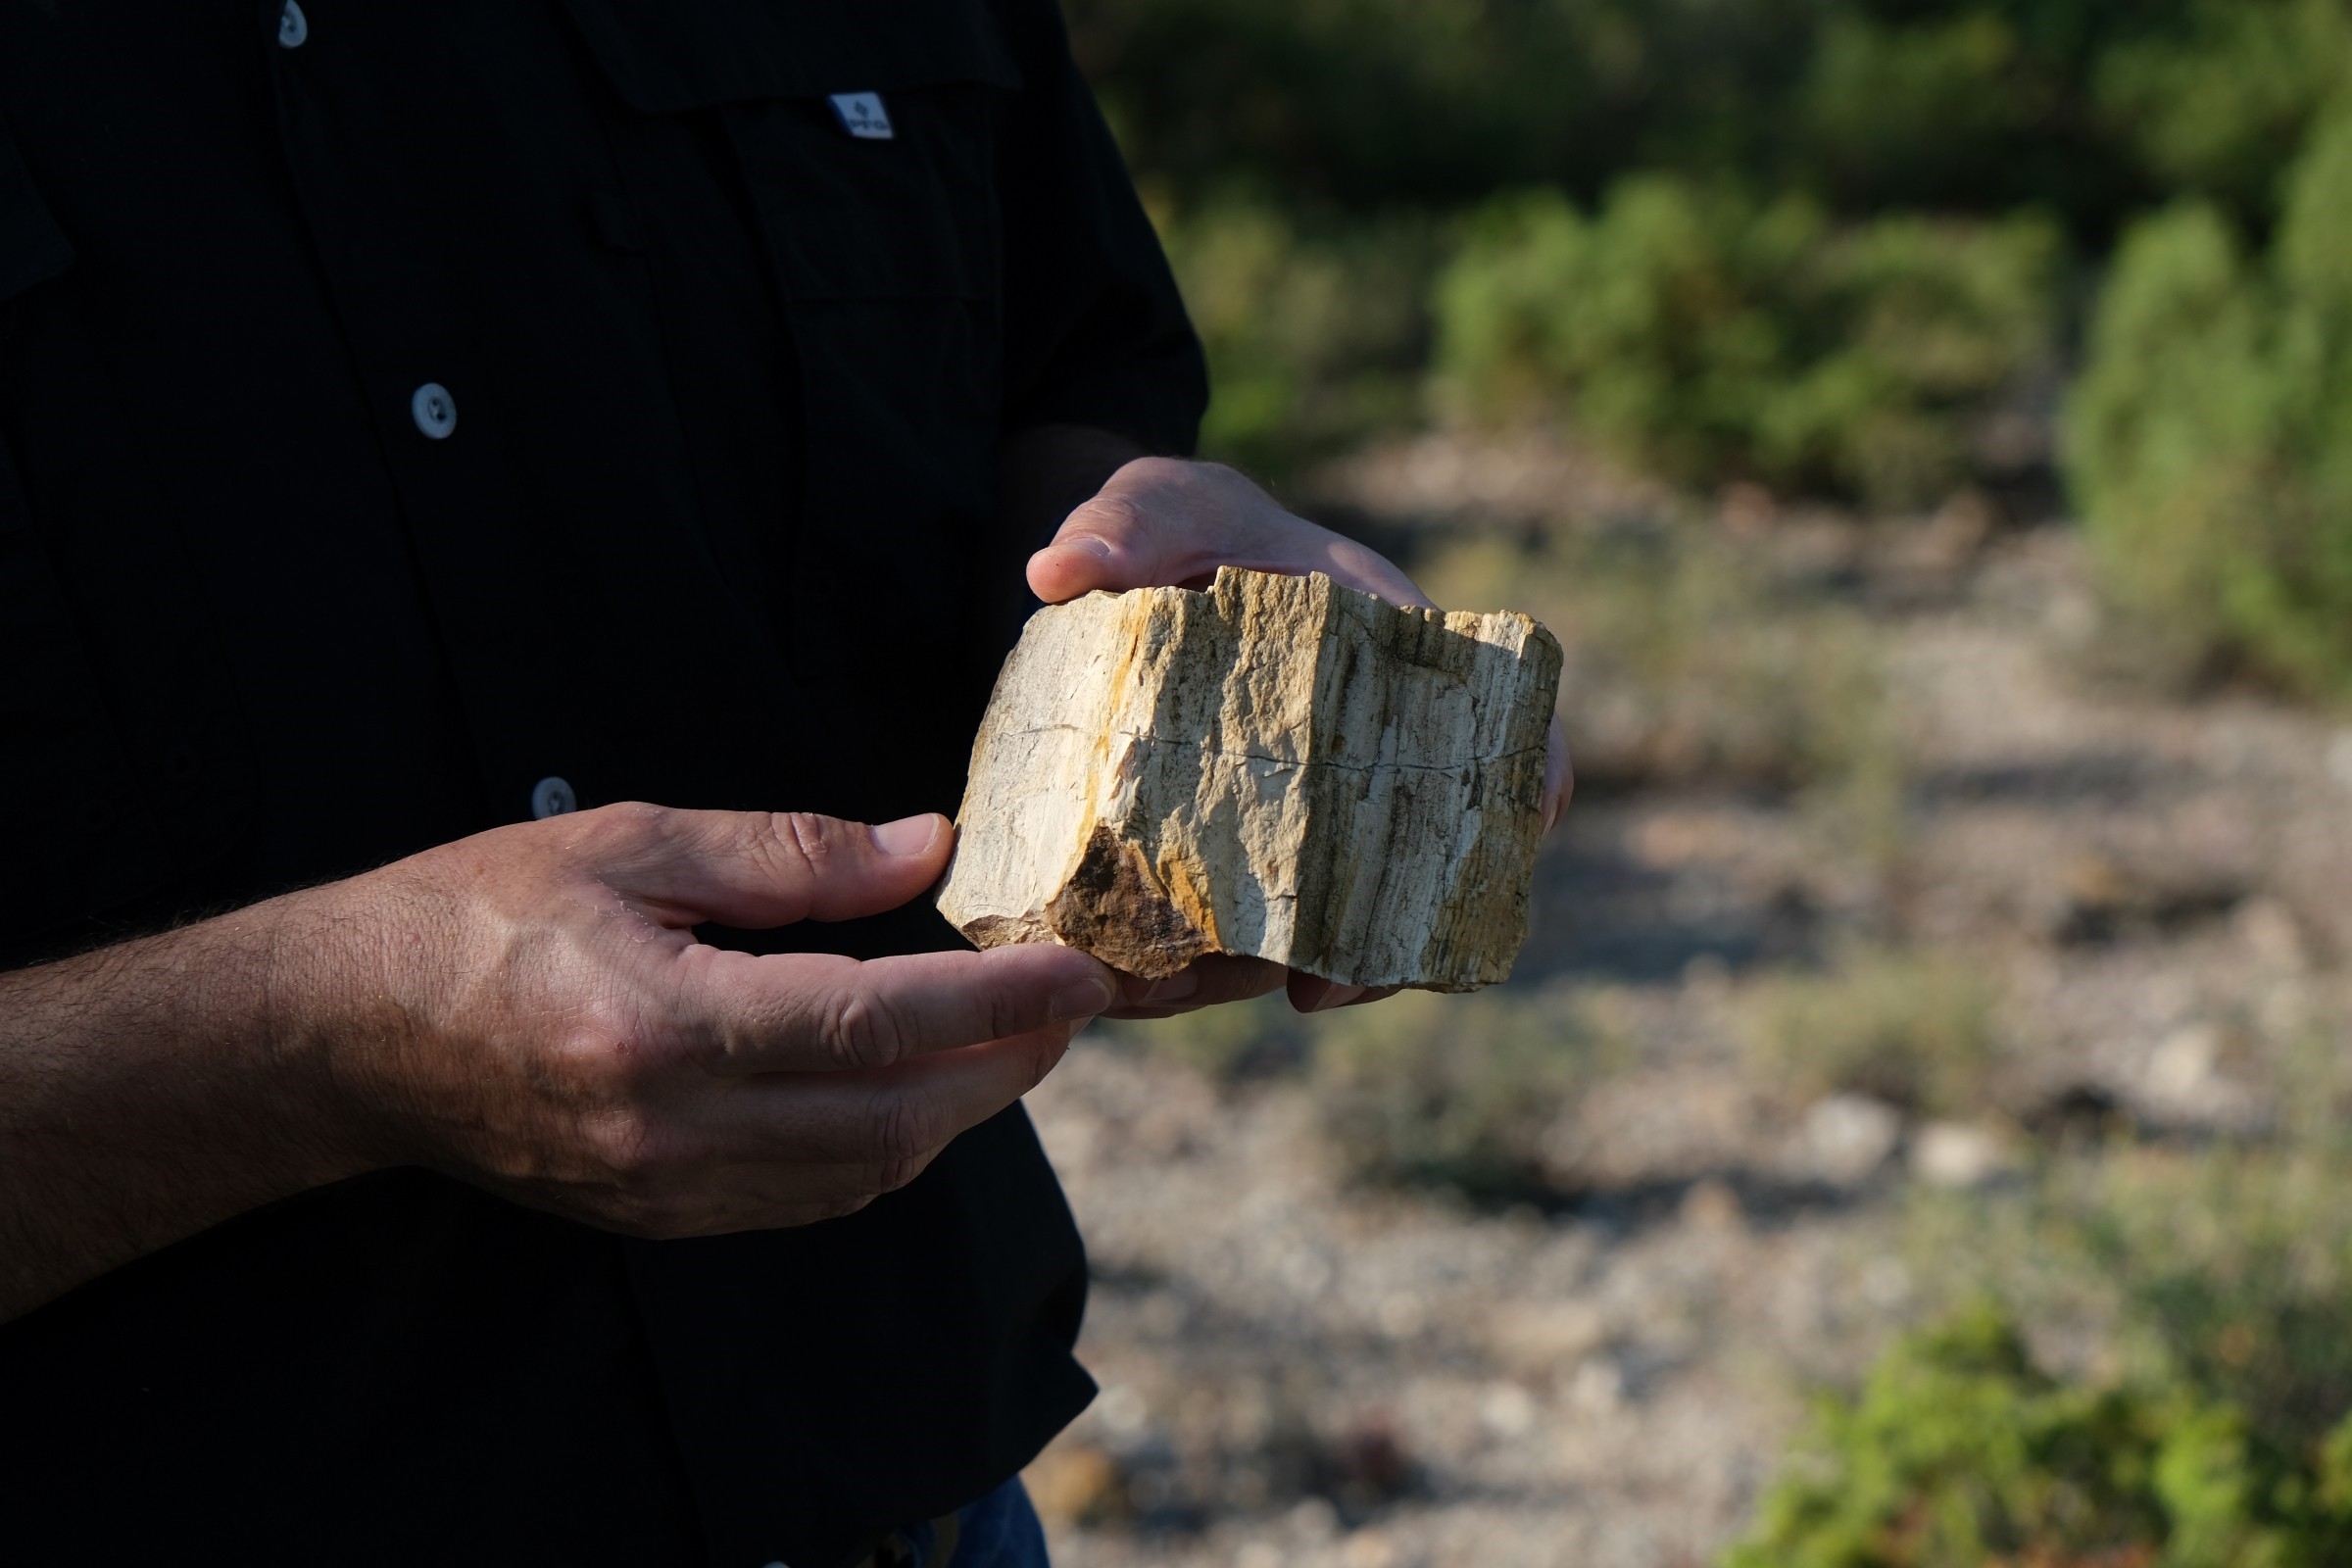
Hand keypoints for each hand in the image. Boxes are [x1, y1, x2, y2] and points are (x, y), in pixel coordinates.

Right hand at [302, 805, 1115, 1235]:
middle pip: (893, 1122)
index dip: (997, 1001)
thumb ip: (789, 853)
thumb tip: (924, 848)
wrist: (344, 1036)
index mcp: (661, 1023)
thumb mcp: (630, 843)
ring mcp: (665, 1190)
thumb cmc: (474, 914)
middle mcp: (671, 1129)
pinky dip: (884, 1150)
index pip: (875, 1023)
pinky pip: (810, 1200)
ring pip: (863, 1175)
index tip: (1079, 972)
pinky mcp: (658, 1217)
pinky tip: (909, 1093)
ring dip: (954, 1116)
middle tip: (1063, 1010)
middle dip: (1002, 1068)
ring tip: (1005, 1043)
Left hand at [1026, 455, 1573, 1012]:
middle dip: (1383, 945)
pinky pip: (1246, 933)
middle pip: (1424, 867)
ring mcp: (1302, 819)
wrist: (1124, 571)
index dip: (1529, 782)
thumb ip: (1121, 525)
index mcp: (1387, 656)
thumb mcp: (1157, 507)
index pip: (1502, 724)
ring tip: (1200, 996)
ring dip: (1281, 974)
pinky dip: (1208, 969)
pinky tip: (1149, 984)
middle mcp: (1363, 756)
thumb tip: (1056, 571)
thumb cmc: (1174, 528)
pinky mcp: (1233, 856)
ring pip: (1332, 924)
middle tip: (1314, 990)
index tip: (1522, 834)